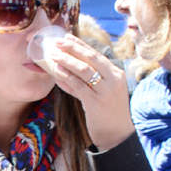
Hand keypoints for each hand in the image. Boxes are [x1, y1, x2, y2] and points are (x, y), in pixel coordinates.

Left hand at [32, 33, 133, 149]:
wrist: (118, 133)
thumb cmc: (108, 111)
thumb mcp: (102, 91)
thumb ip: (87, 80)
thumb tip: (64, 70)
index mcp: (116, 73)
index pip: (96, 54)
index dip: (80, 45)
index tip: (67, 37)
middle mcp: (113, 79)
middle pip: (91, 58)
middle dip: (73, 48)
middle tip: (57, 42)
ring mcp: (106, 90)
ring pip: (84, 70)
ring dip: (66, 61)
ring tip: (53, 55)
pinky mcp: (96, 102)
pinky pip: (78, 86)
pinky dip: (66, 77)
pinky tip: (56, 72)